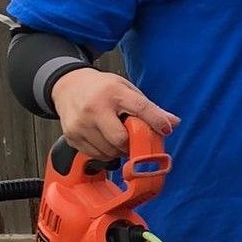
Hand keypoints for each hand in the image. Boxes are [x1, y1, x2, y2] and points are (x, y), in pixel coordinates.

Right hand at [50, 68, 178, 159]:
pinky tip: (105, 140)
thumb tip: (173, 123)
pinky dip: (106, 152)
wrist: (67, 86)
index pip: (140, 108)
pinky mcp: (72, 136)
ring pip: (109, 151)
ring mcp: (81, 124)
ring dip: (119, 150)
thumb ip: (149, 107)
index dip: (156, 121)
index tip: (165, 130)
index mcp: (113, 92)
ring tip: (118, 137)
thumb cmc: (102, 89)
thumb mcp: (126, 89)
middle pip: (121, 139)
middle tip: (133, 139)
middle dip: (131, 143)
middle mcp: (94, 108)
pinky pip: (96, 155)